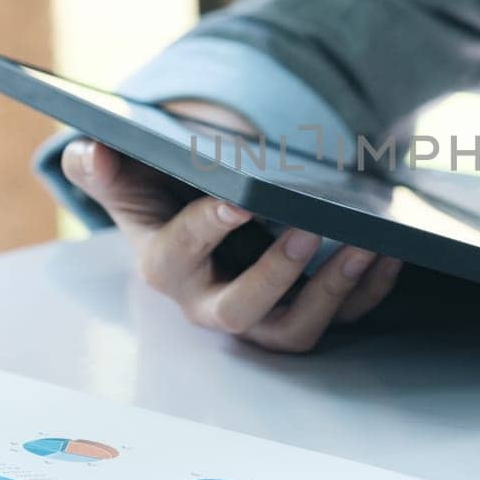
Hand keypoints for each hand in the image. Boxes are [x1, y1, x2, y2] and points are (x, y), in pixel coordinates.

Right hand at [61, 104, 401, 352]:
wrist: (201, 219)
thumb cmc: (163, 196)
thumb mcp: (131, 178)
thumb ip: (104, 167)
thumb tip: (88, 150)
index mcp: (167, 267)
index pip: (180, 255)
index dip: (207, 228)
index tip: (238, 197)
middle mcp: (213, 303)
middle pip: (242, 312)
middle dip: (276, 276)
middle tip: (309, 233)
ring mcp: (263, 317)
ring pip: (296, 329)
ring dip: (334, 293)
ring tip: (367, 247)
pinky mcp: (306, 314)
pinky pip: (343, 317)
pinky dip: (370, 290)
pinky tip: (391, 254)